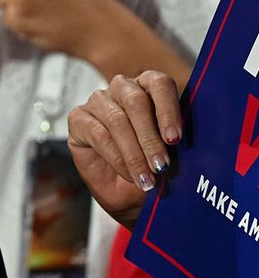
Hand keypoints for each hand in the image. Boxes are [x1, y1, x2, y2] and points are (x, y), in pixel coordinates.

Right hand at [67, 71, 181, 228]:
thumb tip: (198, 142)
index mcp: (150, 89)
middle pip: (136, 101)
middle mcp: (123, 89)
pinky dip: (116, 158)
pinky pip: (98, 134)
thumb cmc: (153, 169)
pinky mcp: (79, 118)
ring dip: (134, 153)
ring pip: (117, 119)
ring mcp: (99, 102)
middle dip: (150, 138)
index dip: (168, 110)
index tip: (175, 139)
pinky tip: (129, 174)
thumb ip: (178, 142)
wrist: (129, 194)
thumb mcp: (173, 155)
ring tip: (147, 178)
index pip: (159, 83)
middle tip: (162, 166)